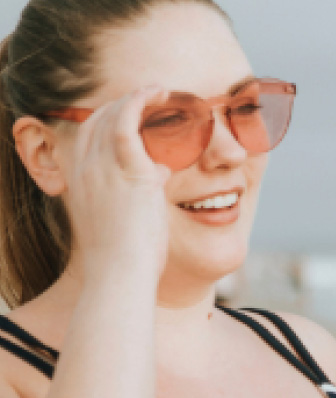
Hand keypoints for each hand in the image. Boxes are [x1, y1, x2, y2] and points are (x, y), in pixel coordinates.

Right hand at [62, 86, 171, 286]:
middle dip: (123, 104)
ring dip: (136, 98)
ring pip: (111, 114)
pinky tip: (160, 93)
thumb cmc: (127, 257)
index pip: (87, 136)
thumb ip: (138, 190)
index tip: (134, 114)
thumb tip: (161, 172)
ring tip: (161, 92)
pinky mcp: (125, 168)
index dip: (109, 119)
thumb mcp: (126, 217)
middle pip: (96, 120)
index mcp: (79, 181)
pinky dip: (141, 101)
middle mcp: (84, 168)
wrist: (120, 273)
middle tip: (152, 98)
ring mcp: (101, 166)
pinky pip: (127, 120)